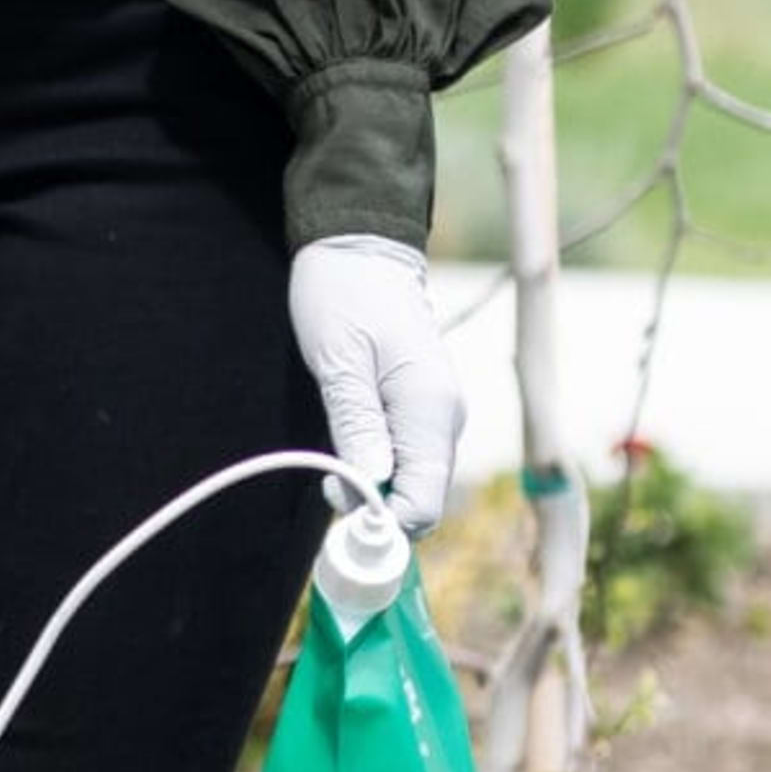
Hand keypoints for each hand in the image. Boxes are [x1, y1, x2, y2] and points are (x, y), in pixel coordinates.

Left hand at [287, 232, 463, 537]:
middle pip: (421, 498)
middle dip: (377, 511)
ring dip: (375, 492)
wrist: (360, 249)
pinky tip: (347, 458)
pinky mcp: (422, 411)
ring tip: (329, 476)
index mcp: (431, 409)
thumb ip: (357, 425)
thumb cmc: (344, 296)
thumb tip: (372, 484)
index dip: (384, 522)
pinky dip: (378, 471)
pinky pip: (407, 460)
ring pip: (413, 483)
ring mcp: (437, 415)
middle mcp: (445, 419)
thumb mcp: (340, 361)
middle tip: (325, 493)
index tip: (338, 513)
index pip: (424, 501)